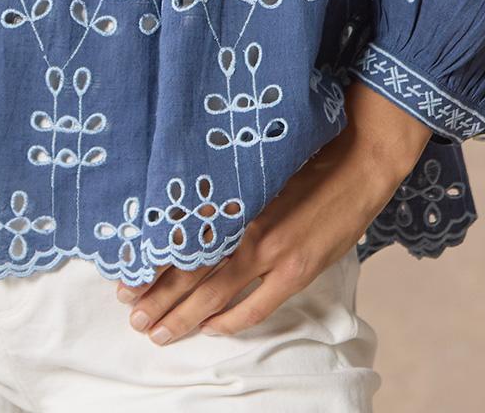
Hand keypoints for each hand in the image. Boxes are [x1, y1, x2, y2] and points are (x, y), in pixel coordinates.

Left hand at [112, 86, 424, 344]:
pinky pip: (255, 307)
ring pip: (215, 294)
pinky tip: (210, 329)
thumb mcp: (257, 162)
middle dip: (158, 299)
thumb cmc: (307, 152)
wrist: (359, 160)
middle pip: (189, 272)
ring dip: (184, 316)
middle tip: (132, 317)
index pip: (180, 240)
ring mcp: (272, 253)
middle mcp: (245, 226)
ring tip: (158, 331)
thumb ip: (226, 187)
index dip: (151, 264)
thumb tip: (190, 200)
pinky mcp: (297, 271)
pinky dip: (230, 321)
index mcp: (233, 197)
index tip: (125, 280)